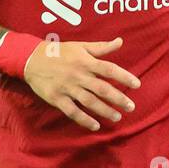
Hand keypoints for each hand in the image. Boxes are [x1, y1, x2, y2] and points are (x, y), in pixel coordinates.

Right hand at [23, 36, 139, 131]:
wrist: (31, 59)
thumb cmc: (59, 52)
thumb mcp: (80, 46)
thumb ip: (101, 47)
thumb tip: (120, 42)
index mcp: (85, 61)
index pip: (109, 69)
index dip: (124, 76)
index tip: (137, 84)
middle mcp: (78, 75)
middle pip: (102, 88)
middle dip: (118, 98)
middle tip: (131, 107)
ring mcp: (68, 88)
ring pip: (89, 101)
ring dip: (104, 110)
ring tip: (117, 116)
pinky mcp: (57, 98)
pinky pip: (73, 111)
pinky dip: (84, 119)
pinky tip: (95, 126)